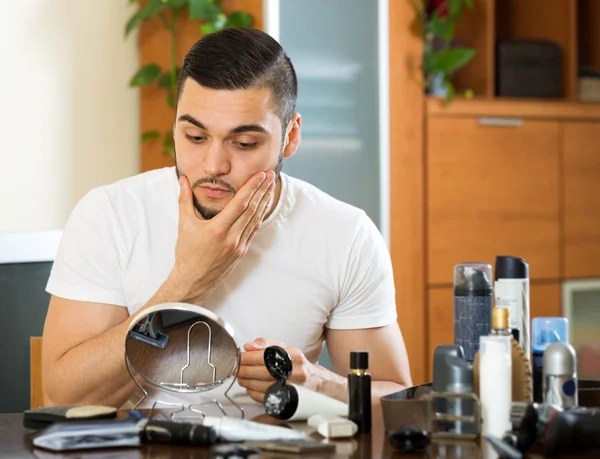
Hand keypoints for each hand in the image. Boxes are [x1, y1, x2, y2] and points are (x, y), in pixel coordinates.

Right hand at [169, 171, 275, 303]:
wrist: (193, 280)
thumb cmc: (187, 253)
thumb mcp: (184, 224)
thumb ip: (185, 199)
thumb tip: (183, 179)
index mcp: (217, 229)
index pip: (240, 203)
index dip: (251, 187)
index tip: (260, 175)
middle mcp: (231, 237)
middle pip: (252, 209)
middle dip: (262, 190)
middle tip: (271, 175)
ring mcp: (239, 245)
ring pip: (256, 220)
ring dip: (264, 202)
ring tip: (270, 186)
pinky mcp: (242, 251)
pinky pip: (253, 230)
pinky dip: (260, 216)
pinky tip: (263, 206)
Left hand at [237, 338, 323, 403]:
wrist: (318, 383)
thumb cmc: (298, 365)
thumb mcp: (286, 349)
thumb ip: (266, 344)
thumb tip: (248, 346)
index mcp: (293, 355)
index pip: (267, 355)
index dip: (249, 357)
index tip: (239, 358)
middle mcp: (296, 371)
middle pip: (264, 371)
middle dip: (245, 370)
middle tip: (236, 369)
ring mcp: (294, 388)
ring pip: (264, 386)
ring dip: (248, 382)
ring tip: (241, 378)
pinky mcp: (289, 400)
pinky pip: (267, 398)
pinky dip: (254, 393)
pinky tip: (250, 388)